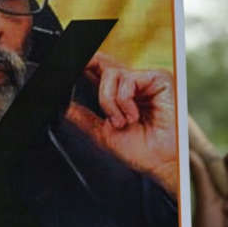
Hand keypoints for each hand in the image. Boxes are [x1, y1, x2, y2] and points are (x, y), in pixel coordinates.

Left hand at [66, 52, 177, 196]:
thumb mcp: (104, 134)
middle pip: (102, 64)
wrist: (163, 162)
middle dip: (87, 67)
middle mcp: (132, 83)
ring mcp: (145, 79)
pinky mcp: (158, 78)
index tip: (68, 70)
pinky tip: (134, 116)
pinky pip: (126, 79)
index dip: (84, 66)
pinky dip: (123, 101)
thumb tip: (64, 106)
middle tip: (81, 77)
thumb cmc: (142, 150)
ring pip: (110, 74)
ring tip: (122, 122)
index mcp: (119, 94)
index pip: (98, 72)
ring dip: (109, 101)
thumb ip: (84, 118)